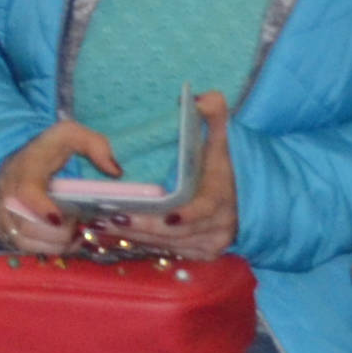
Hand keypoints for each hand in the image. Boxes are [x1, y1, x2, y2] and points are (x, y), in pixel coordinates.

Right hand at [0, 119, 123, 253]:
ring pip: (24, 240)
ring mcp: (0, 213)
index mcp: (24, 169)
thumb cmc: (45, 149)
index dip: (43, 209)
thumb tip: (115, 172)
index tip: (62, 217)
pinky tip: (61, 240)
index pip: (26, 192)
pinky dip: (45, 248)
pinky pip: (22, 247)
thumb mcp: (70, 134)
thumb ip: (95, 145)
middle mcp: (6, 194)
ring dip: (53, 243)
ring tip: (73, 234)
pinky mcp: (2, 227)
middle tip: (78, 224)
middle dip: (59, 232)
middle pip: (27, 225)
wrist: (8, 155)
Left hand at [87, 94, 238, 262]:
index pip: (206, 209)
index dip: (188, 214)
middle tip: (110, 217)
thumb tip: (200, 98)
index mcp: (222, 197)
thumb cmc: (225, 166)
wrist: (248, 199)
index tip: (168, 216)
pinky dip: (143, 245)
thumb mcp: (223, 140)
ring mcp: (210, 244)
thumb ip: (214, 116)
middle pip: (177, 232)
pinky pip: (168, 252)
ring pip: (168, 245)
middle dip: (144, 226)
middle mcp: (218, 226)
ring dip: (136, 237)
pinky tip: (115, 236)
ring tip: (102, 225)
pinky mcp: (200, 254)